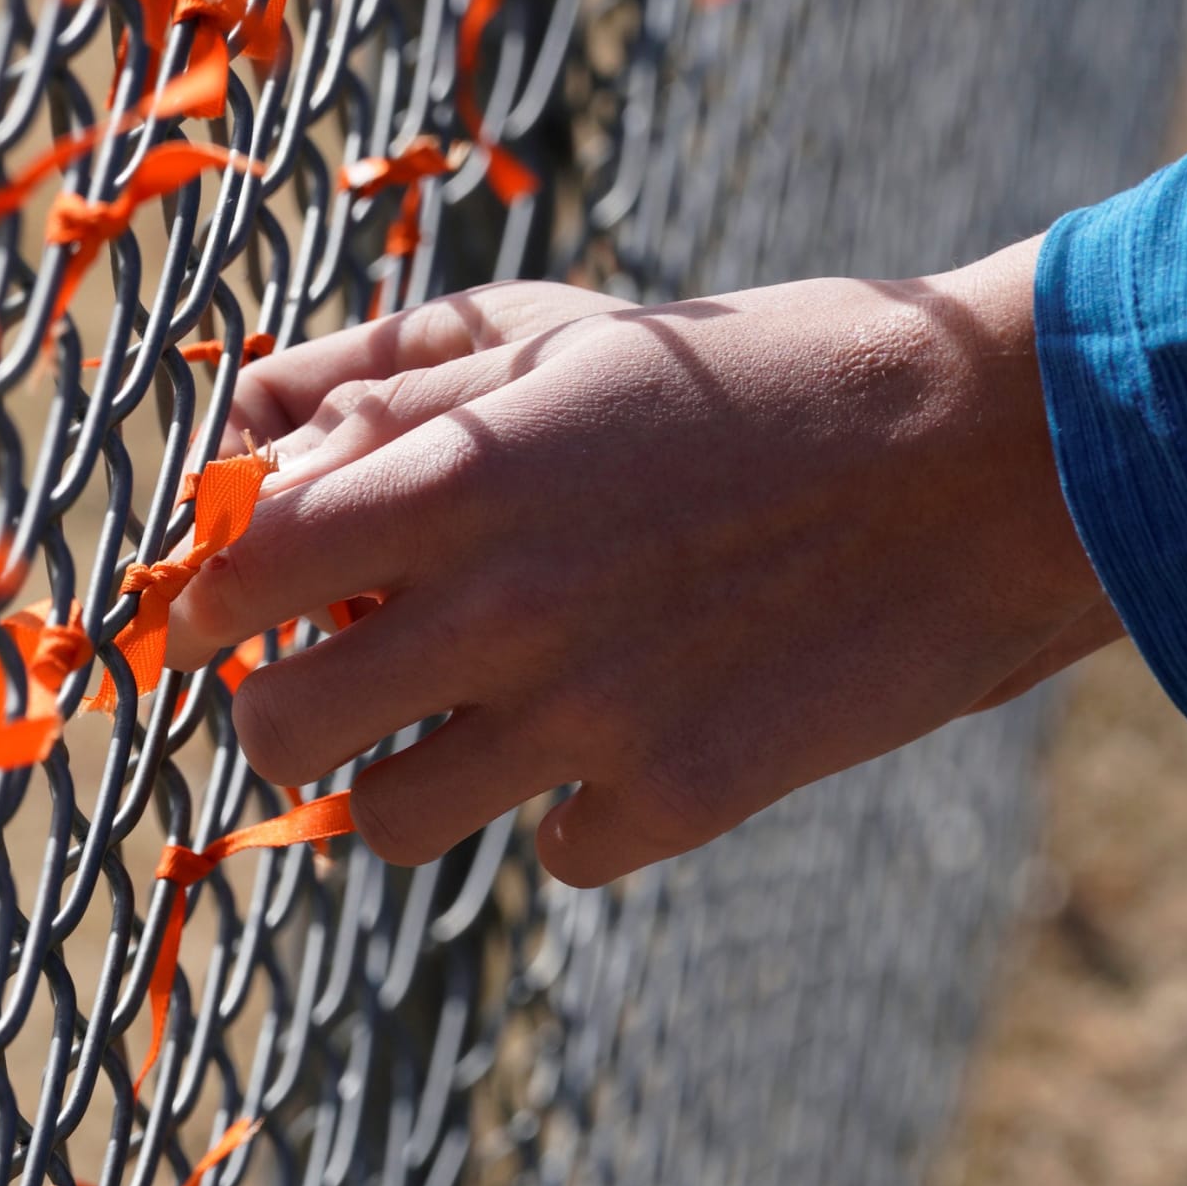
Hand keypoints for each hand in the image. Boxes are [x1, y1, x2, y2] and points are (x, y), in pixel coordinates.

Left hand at [163, 237, 1119, 885]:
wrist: (987, 456)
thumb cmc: (754, 376)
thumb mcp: (566, 334)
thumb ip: (390, 380)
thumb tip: (247, 425)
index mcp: (456, 475)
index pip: (236, 574)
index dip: (199, 607)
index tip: (213, 620)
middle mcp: (500, 606)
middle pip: (278, 729)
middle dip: (277, 714)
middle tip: (322, 689)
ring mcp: (588, 717)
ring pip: (386, 821)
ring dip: (404, 778)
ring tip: (468, 726)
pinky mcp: (681, 798)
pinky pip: (551, 851)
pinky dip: (570, 812)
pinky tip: (620, 744)